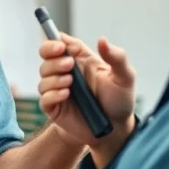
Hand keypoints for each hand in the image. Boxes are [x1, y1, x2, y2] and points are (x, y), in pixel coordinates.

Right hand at [38, 34, 135, 148]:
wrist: (116, 129)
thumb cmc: (120, 100)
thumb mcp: (125, 77)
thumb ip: (117, 57)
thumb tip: (102, 40)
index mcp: (81, 59)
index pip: (59, 41)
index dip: (54, 40)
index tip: (60, 46)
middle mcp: (67, 71)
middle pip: (45, 55)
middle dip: (52, 56)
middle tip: (69, 64)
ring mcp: (58, 88)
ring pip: (43, 75)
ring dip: (54, 76)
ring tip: (71, 82)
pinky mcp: (54, 107)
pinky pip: (44, 97)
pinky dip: (52, 94)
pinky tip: (66, 94)